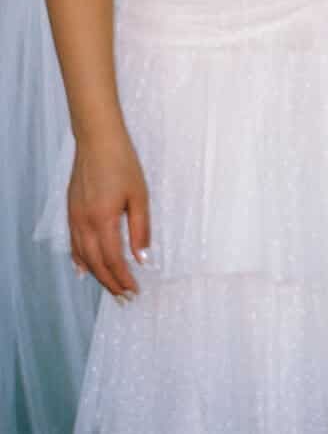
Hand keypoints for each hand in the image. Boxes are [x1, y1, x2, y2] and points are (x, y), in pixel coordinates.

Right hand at [68, 137, 148, 297]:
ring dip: (97, 275)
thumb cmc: (123, 165)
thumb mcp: (140, 197)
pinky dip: (80, 260)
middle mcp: (84, 224)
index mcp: (103, 220)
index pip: (112, 260)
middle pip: (96, 263)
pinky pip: (74, 244)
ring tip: (111, 289)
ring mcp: (74, 219)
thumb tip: (142, 258)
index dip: (123, 278)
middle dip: (110, 283)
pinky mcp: (71, 213)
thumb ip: (140, 229)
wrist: (97, 142)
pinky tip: (85, 270)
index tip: (134, 291)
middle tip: (124, 298)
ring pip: (83, 257)